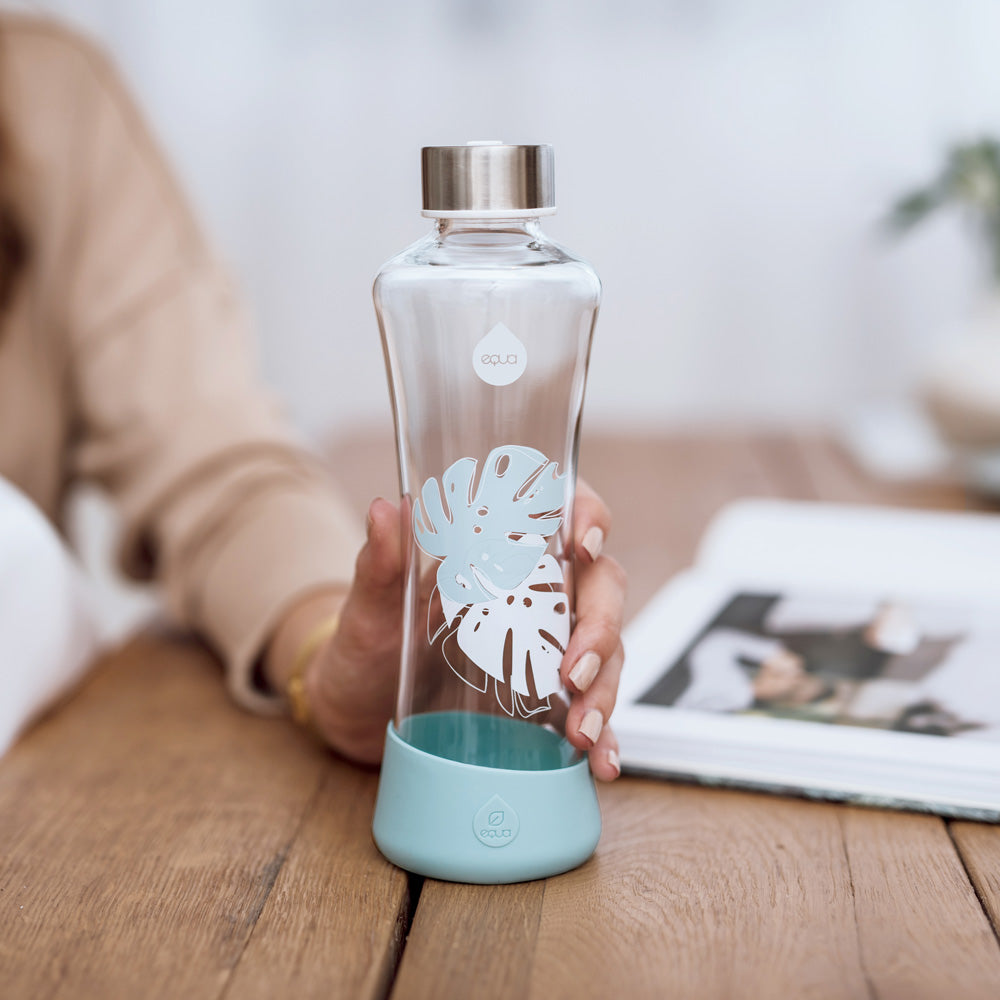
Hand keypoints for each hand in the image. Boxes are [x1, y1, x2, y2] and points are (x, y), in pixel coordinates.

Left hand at [265, 482, 625, 780]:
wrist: (359, 711)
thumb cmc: (368, 644)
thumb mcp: (371, 608)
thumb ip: (380, 563)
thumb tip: (385, 509)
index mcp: (499, 550)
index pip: (562, 509)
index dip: (588, 515)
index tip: (582, 545)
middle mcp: (535, 590)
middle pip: (601, 586)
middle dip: (601, 626)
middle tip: (573, 671)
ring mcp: (548, 643)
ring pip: (607, 648)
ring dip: (604, 687)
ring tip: (581, 729)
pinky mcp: (547, 695)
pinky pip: (590, 707)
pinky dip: (605, 735)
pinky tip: (601, 760)